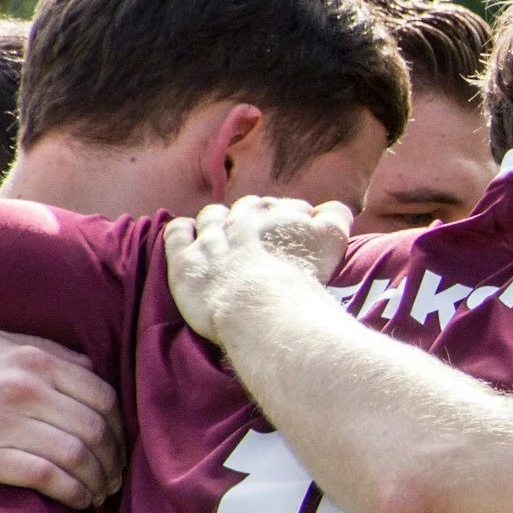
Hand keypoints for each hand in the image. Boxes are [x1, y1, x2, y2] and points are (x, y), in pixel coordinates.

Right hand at [0, 330, 121, 507]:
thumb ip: (37, 350)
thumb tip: (89, 363)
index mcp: (27, 355)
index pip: (103, 393)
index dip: (120, 427)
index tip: (118, 450)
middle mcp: (18, 381)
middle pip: (97, 425)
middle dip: (114, 458)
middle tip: (115, 480)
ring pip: (78, 452)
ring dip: (98, 480)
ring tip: (99, 495)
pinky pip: (48, 476)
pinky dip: (73, 492)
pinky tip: (77, 502)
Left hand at [165, 195, 351, 340]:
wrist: (262, 305)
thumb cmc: (301, 274)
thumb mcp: (333, 238)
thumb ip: (336, 215)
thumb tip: (330, 209)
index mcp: (274, 211)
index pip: (285, 208)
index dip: (293, 221)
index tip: (299, 238)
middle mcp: (239, 218)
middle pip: (246, 209)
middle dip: (254, 217)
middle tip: (263, 238)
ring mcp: (210, 238)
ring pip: (211, 216)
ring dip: (218, 221)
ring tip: (224, 235)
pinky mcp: (186, 261)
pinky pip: (177, 232)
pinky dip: (183, 230)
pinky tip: (189, 235)